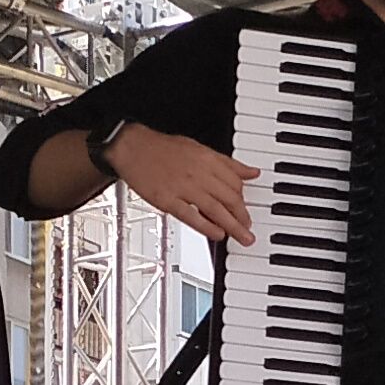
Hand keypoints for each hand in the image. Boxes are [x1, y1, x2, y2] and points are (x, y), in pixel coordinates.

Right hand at [104, 126, 258, 247]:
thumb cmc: (163, 148)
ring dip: (233, 226)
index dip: (244, 197)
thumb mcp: (200, 148)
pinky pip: (192, 216)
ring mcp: (183, 188)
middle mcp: (198, 174)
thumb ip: (227, 163)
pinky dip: (207, 228)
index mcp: (207, 160)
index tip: (245, 207)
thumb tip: (252, 172)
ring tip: (243, 237)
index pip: (235, 182)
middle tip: (249, 228)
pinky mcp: (167, 200)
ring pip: (216, 210)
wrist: (132, 147)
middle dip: (243, 216)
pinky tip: (218, 235)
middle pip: (230, 198)